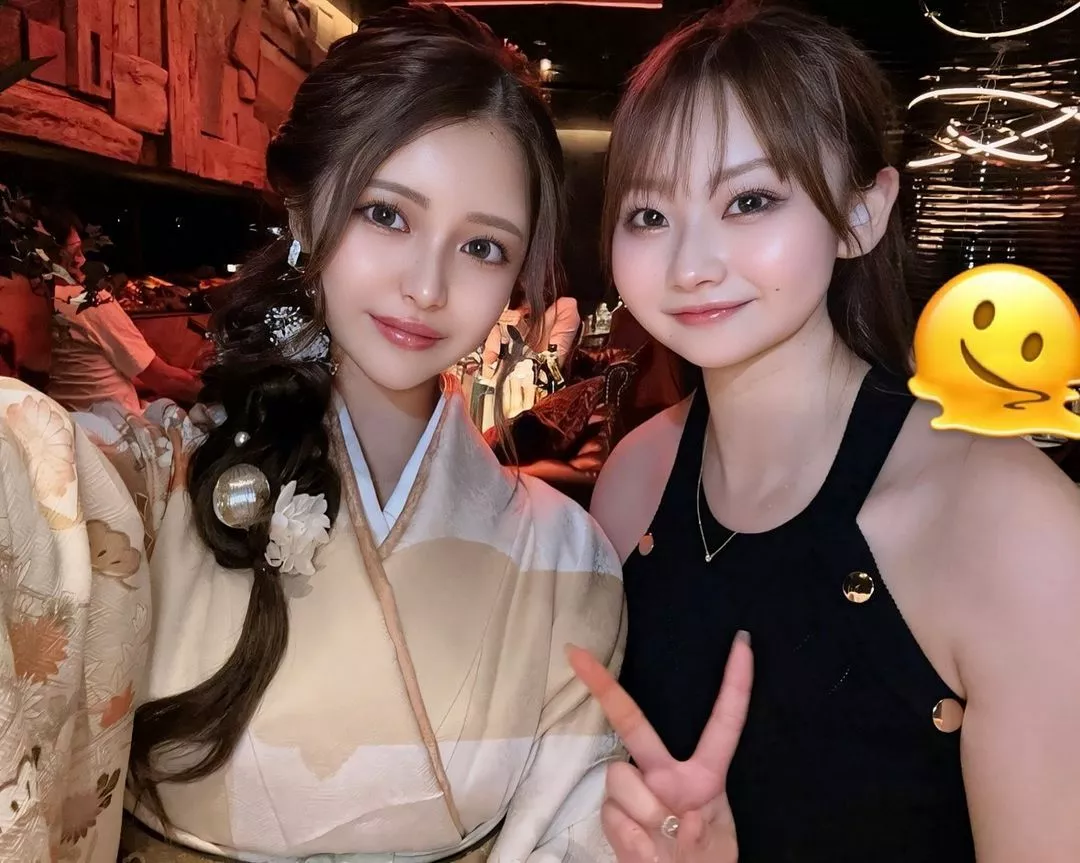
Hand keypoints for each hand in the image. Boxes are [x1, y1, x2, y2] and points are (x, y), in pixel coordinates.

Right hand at [568, 631, 752, 861]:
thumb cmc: (703, 862)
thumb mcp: (718, 850)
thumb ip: (702, 835)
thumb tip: (685, 818)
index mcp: (704, 775)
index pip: (724, 723)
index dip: (736, 683)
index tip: (743, 641)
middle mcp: (664, 773)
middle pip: (634, 724)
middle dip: (605, 688)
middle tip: (576, 653)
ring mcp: (635, 791)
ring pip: (621, 779)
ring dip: (643, 816)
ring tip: (660, 844)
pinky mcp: (612, 814)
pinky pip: (613, 816)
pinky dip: (631, 841)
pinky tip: (644, 852)